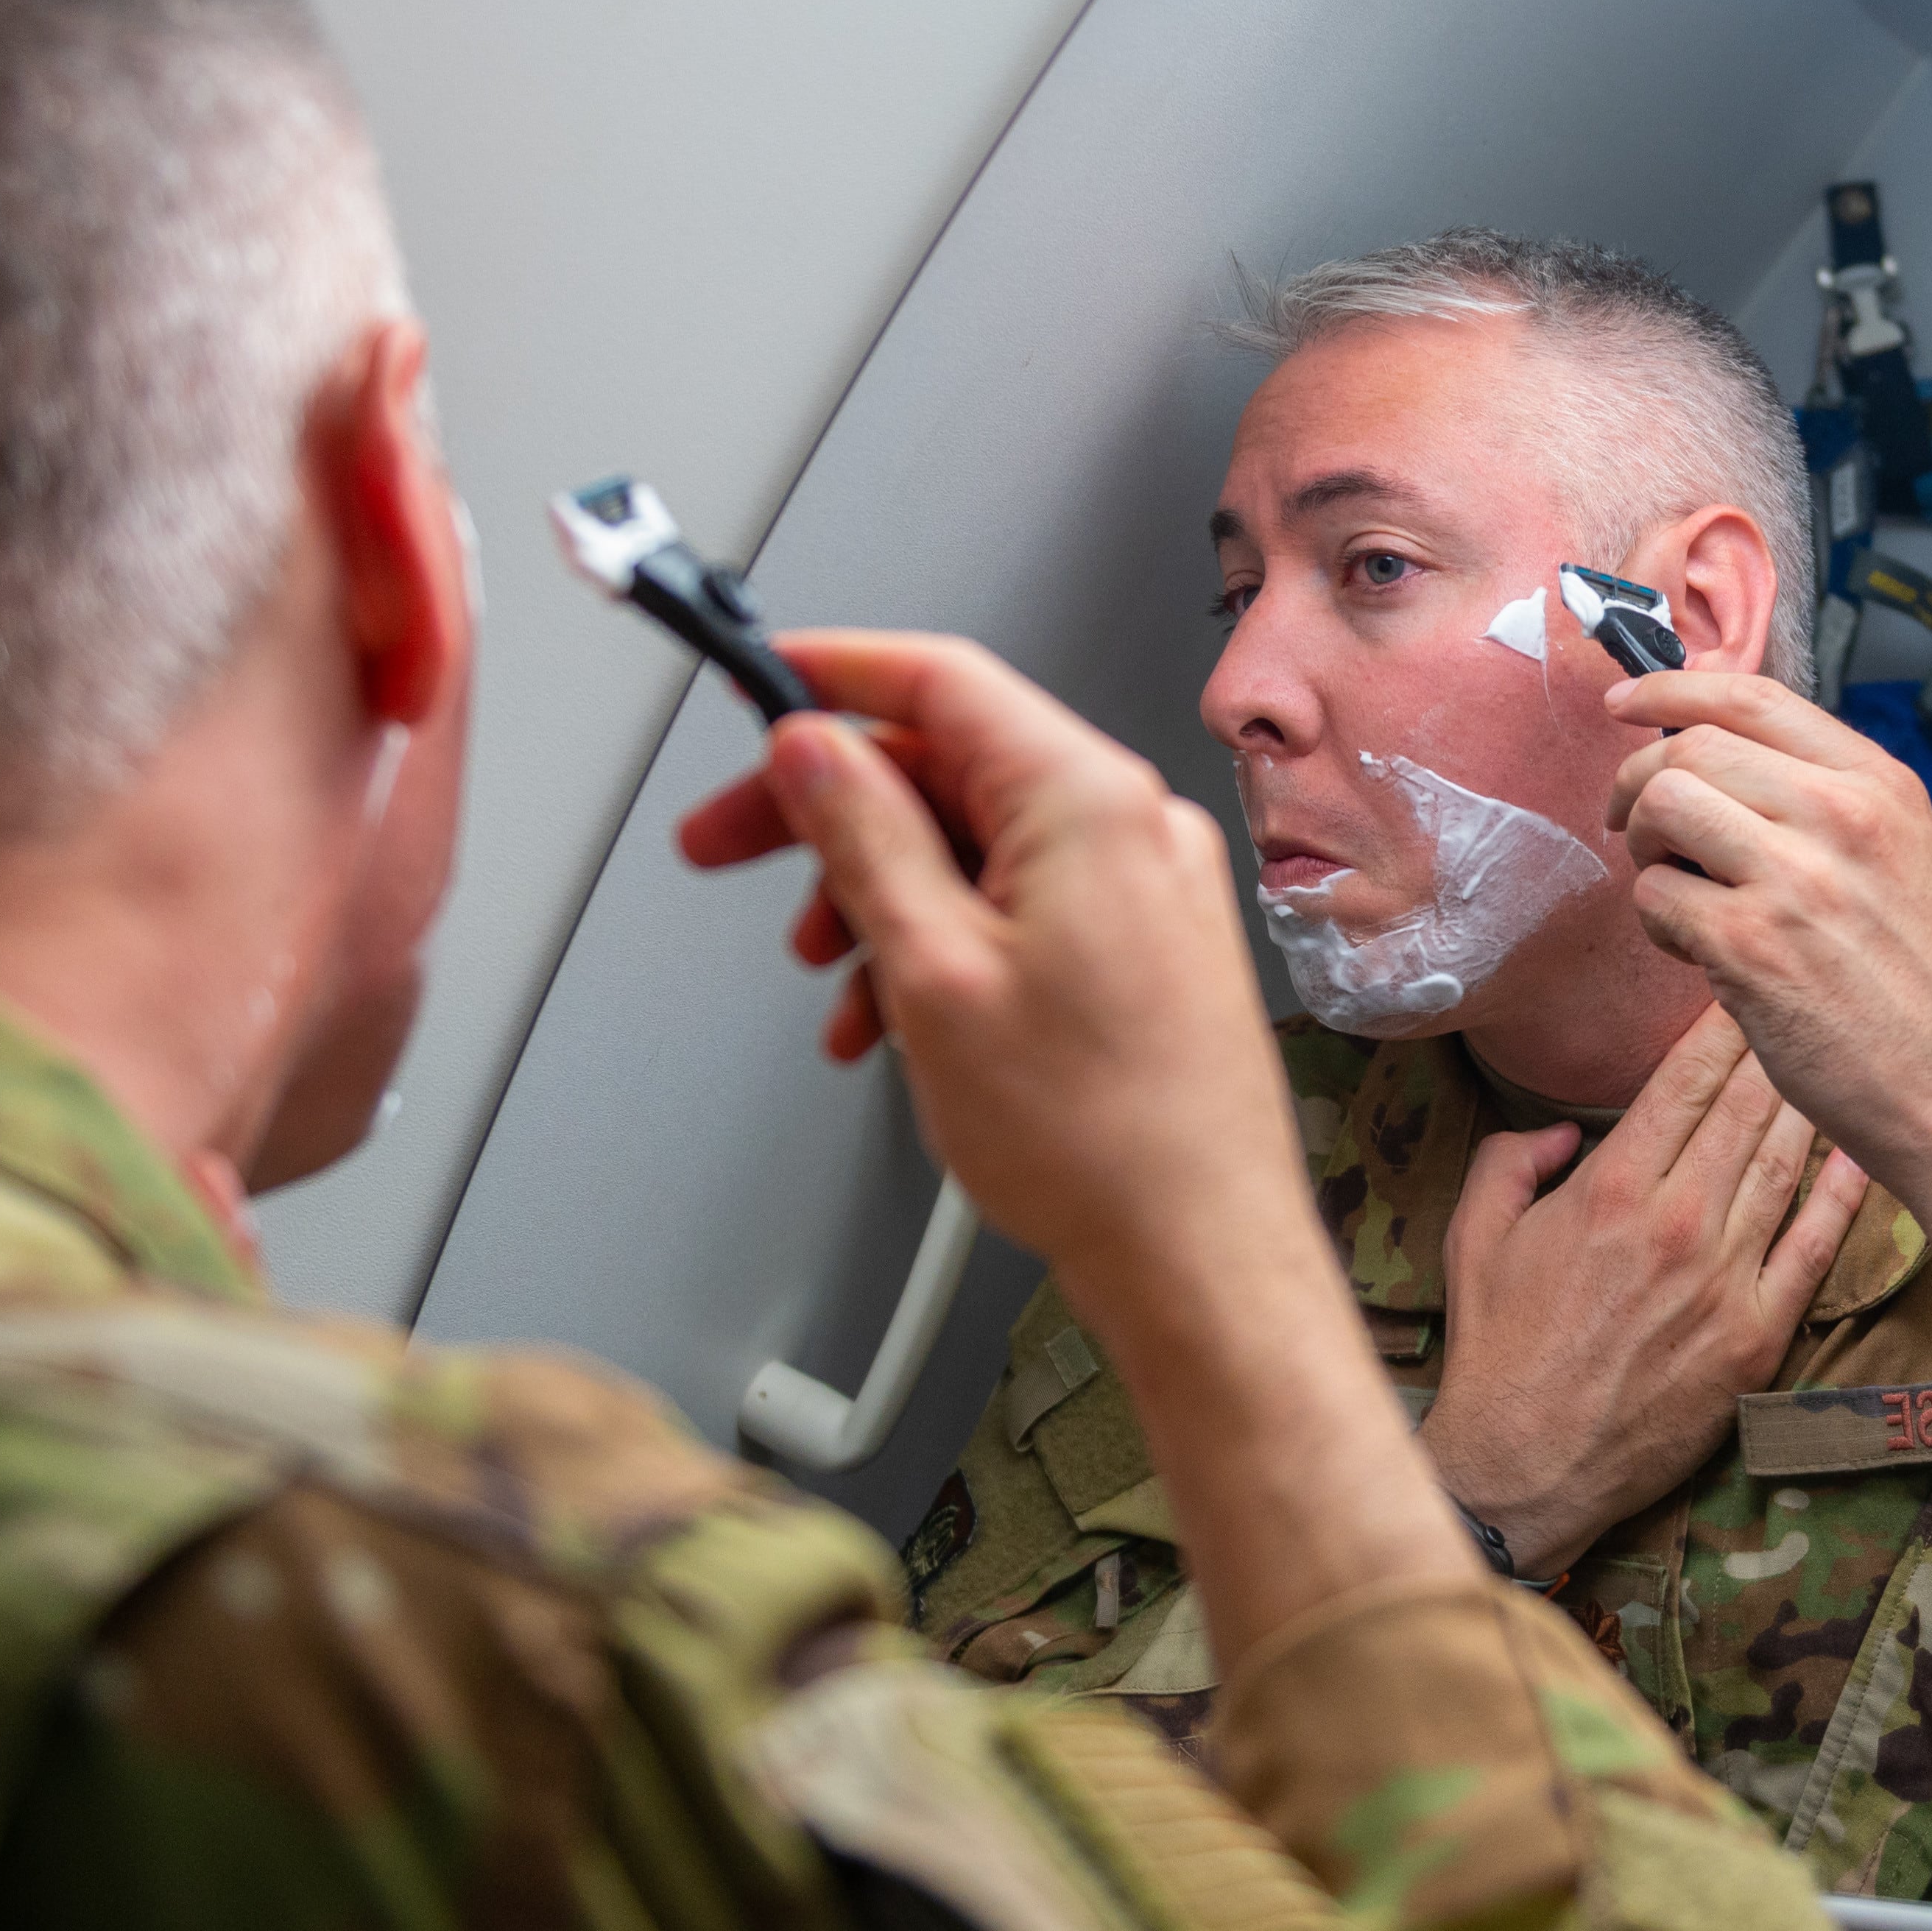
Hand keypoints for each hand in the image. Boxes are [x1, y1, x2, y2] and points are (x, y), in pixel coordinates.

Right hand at [677, 632, 1299, 1289]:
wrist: (1199, 1257)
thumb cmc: (1098, 1140)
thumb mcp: (931, 969)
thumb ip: (864, 837)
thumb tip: (815, 751)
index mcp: (1087, 799)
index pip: (938, 678)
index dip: (831, 673)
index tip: (757, 690)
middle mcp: (1133, 824)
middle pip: (948, 765)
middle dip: (833, 815)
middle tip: (732, 850)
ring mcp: (1148, 885)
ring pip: (976, 845)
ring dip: (882, 897)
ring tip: (839, 985)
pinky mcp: (1148, 946)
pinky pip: (1022, 904)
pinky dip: (944, 942)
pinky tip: (899, 1017)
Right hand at [1420, 1006, 1867, 1576]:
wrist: (1529, 1463)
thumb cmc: (1498, 1348)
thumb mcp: (1475, 1235)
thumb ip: (1511, 1160)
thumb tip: (1563, 1130)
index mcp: (1611, 1190)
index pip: (1684, 1082)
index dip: (1716, 1028)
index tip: (1736, 989)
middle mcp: (1679, 1222)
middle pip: (1746, 1111)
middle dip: (1774, 1050)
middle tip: (1800, 1005)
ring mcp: (1727, 1280)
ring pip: (1786, 1168)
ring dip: (1811, 1108)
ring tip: (1834, 1062)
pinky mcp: (1757, 1335)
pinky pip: (1814, 1250)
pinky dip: (1843, 1198)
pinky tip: (1860, 1156)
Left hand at [1600, 670, 1931, 1543]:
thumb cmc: (1924, 986)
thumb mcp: (1903, 859)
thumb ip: (1826, 802)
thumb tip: (1719, 761)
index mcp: (1880, 786)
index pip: (1753, 696)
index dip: (1672, 689)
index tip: (1625, 704)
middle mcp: (1841, 816)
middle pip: (1689, 749)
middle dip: (1638, 783)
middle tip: (1633, 829)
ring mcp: (1794, 879)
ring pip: (1661, 809)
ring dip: (1642, 849)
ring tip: (1672, 892)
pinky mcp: (1750, 946)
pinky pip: (1655, 898)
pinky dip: (1656, 921)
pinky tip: (1692, 950)